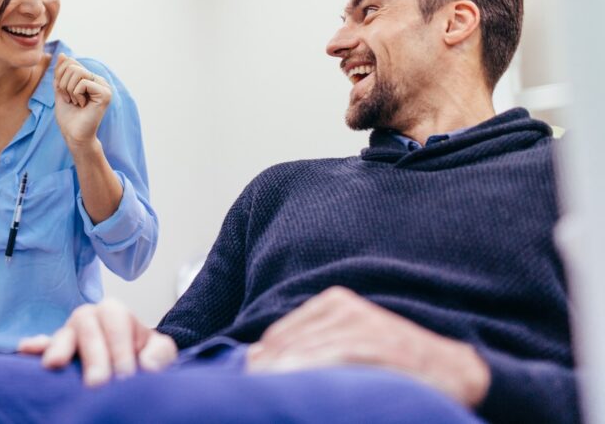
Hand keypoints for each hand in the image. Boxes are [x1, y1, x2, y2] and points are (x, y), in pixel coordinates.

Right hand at [18, 298, 177, 386]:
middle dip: (93, 354)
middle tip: (98, 384)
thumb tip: (147, 365)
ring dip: (59, 347)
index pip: (116, 323)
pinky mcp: (55, 350)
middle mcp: (89, 317)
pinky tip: (26, 350)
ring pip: (63, 333)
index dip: (121, 350)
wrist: (133, 362)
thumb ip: (159, 352)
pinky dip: (36, 346)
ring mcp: (69, 332)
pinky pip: (43, 344)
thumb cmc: (145, 355)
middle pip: (87, 326)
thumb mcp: (161, 351)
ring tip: (55, 364)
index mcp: (115, 313)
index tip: (125, 377)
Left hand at [53, 54, 111, 146]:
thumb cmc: (68, 116)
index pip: (70, 63)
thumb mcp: (60, 90)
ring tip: (76, 102)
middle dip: (64, 84)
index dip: (60, 76)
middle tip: (70, 100)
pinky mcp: (105, 93)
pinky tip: (83, 105)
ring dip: (69, 90)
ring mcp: (103, 86)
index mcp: (90, 78)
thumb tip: (63, 54)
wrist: (74, 135)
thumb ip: (61, 73)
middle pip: (72, 66)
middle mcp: (98, 80)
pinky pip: (83, 83)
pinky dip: (76, 95)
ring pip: (77, 73)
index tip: (64, 93)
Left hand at [245, 286, 490, 407]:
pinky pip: (334, 358)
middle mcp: (344, 306)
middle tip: (258, 398)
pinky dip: (314, 375)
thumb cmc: (392, 366)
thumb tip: (250, 361)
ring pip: (306, 353)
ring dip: (286, 379)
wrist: (452, 371)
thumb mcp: (345, 346)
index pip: (278, 336)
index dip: (262, 366)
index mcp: (332, 303)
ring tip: (276, 398)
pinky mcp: (378, 341)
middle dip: (270, 375)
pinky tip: (305, 392)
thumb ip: (303, 349)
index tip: (252, 388)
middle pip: (288, 345)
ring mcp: (362, 322)